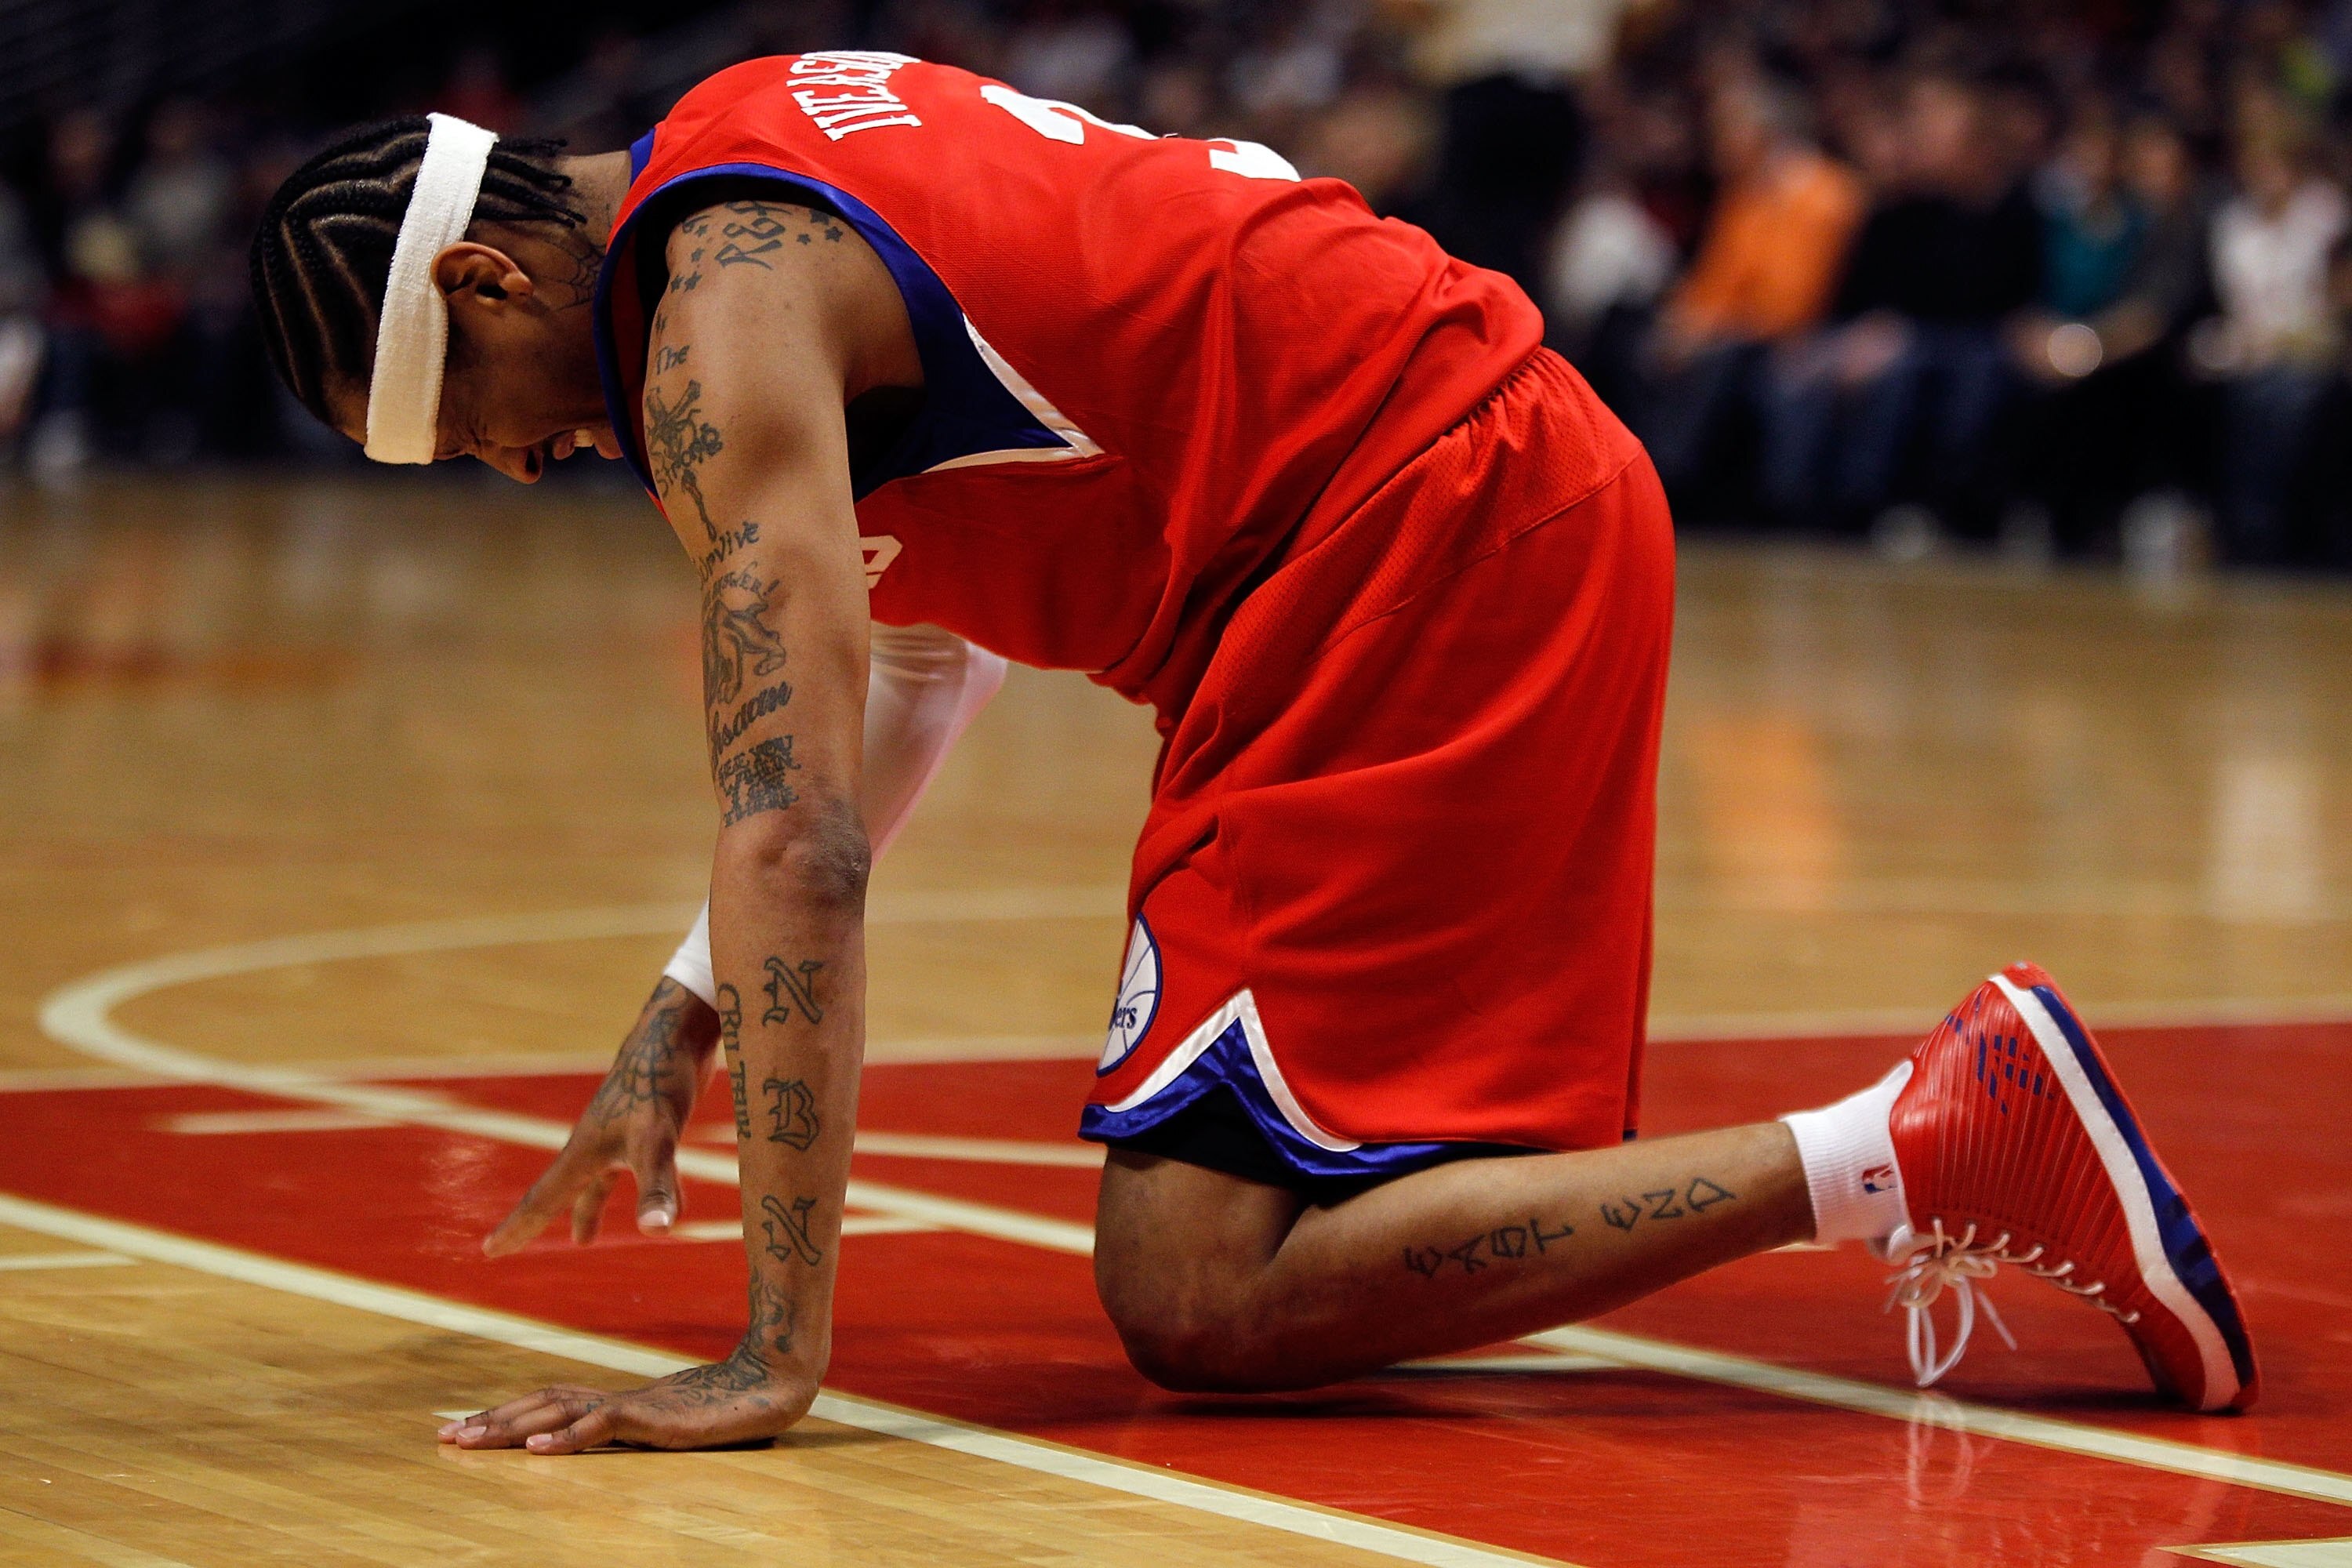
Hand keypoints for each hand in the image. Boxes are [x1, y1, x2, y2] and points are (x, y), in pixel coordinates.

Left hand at [437, 1355, 813, 1453]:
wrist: (770, 1384)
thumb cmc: (725, 1406)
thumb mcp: (666, 1424)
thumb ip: (635, 1426)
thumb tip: (605, 1436)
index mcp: (616, 1399)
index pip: (549, 1400)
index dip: (506, 1411)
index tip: (464, 1425)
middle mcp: (615, 1397)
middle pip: (541, 1402)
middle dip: (491, 1419)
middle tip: (445, 1436)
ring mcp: (633, 1405)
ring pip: (558, 1409)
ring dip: (510, 1426)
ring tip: (470, 1441)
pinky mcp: (653, 1417)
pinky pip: (601, 1425)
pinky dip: (565, 1437)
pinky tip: (536, 1450)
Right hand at [484, 977, 718, 1254]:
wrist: (676, 1030)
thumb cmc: (659, 1081)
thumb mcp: (658, 1140)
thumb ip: (657, 1185)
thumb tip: (656, 1231)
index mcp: (584, 1151)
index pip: (542, 1199)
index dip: (517, 1228)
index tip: (488, 1251)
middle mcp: (595, 1142)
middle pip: (560, 1191)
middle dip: (537, 1220)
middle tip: (510, 1243)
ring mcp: (620, 1131)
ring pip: (598, 1181)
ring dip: (588, 1208)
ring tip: (583, 1239)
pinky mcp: (649, 1122)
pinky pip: (636, 1165)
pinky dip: (646, 1188)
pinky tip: (670, 1202)